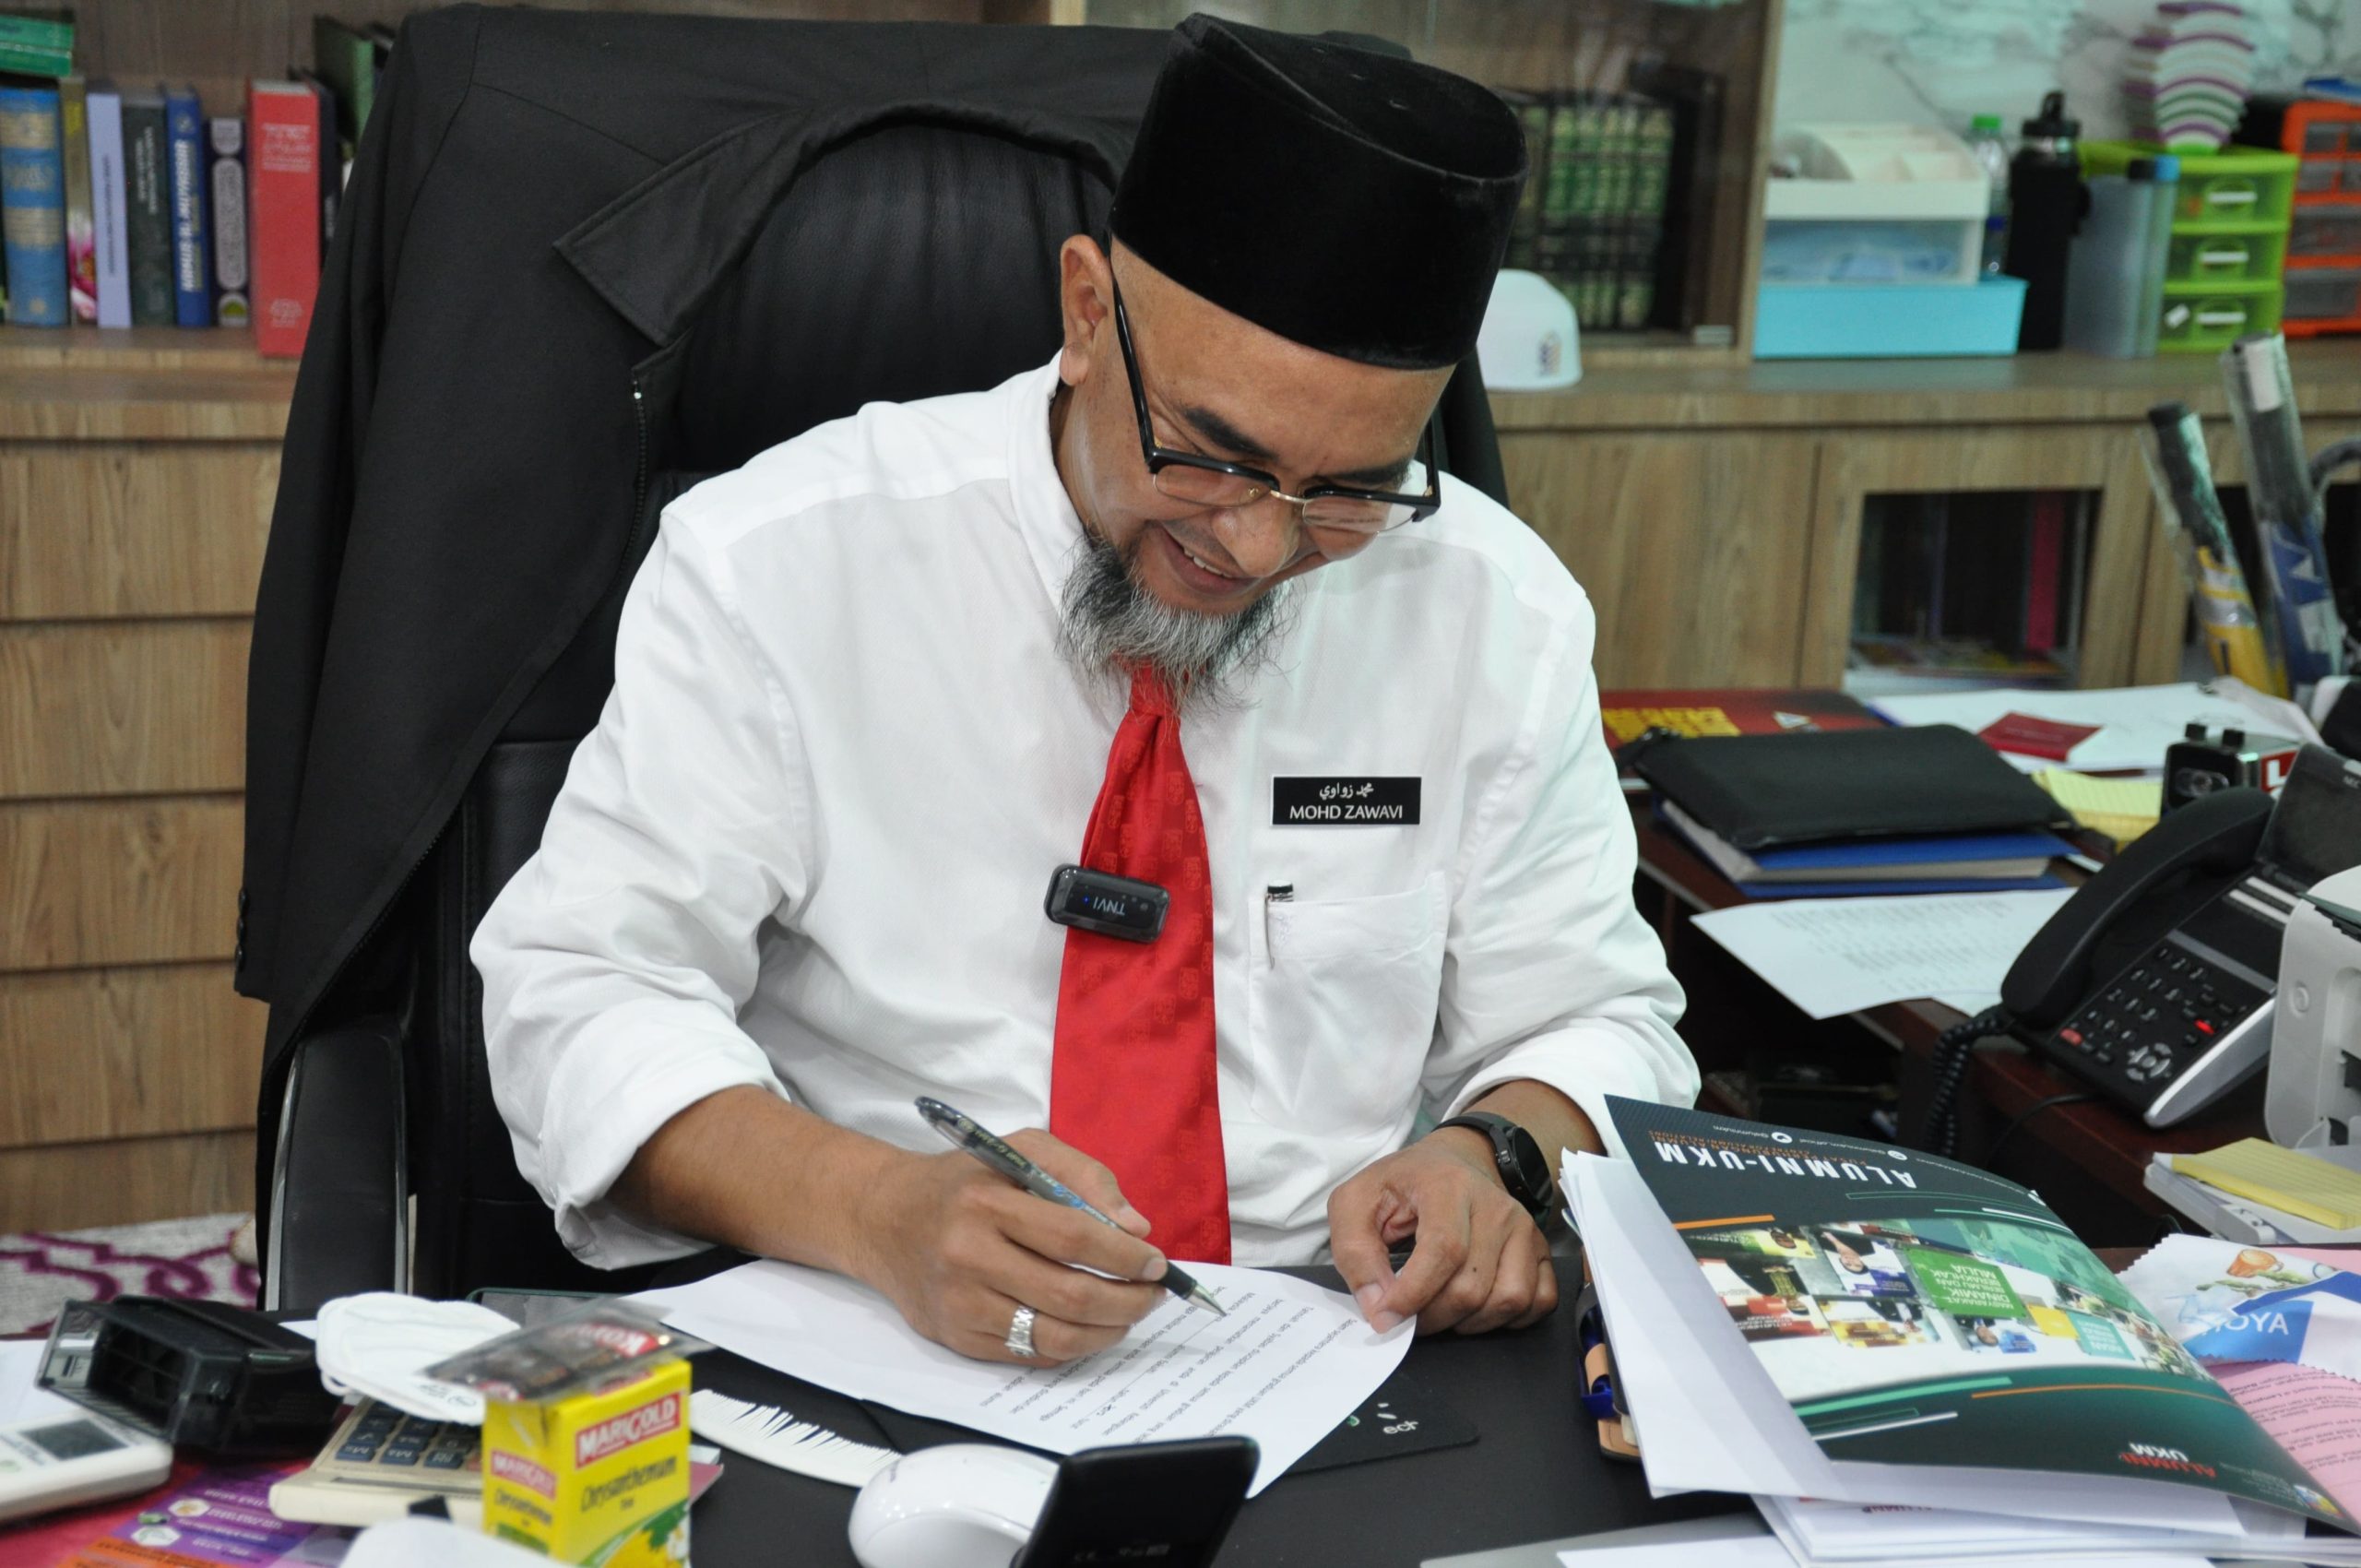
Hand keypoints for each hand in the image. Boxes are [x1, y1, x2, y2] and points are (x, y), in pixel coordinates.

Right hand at [851, 1129, 1168, 1365]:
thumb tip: (1135, 1229)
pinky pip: (1029, 1354)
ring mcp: (960, 1303)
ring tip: (1128, 1315)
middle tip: (1153, 1295)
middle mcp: (968, 1255)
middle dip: (1127, 1301)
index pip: (1073, 1238)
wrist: (883, 1217)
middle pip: (1069, 1295)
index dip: (1124, 1256)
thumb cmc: (965, 1180)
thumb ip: (1082, 1176)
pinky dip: (1071, 1347)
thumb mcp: (1021, 1149)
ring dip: (1107, 1331)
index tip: (1157, 1262)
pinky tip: (1089, 1328)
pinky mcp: (955, 1337)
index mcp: (986, 1201)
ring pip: (1054, 1335)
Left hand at [1327, 1128, 1555, 1335]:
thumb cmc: (1401, 1186)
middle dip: (1432, 1316)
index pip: (1444, 1251)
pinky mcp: (1541, 1248)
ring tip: (1439, 1310)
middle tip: (1407, 1316)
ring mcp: (1525, 1228)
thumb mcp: (1355, 1202)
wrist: (1451, 1163)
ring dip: (1468, 1323)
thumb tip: (1378, 1308)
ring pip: (1509, 1299)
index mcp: (1448, 1186)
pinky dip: (1509, 1319)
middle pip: (1473, 1286)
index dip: (1414, 1294)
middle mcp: (1495, 1206)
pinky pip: (1539, 1301)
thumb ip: (1354, 1253)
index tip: (1386, 1317)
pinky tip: (1477, 1309)